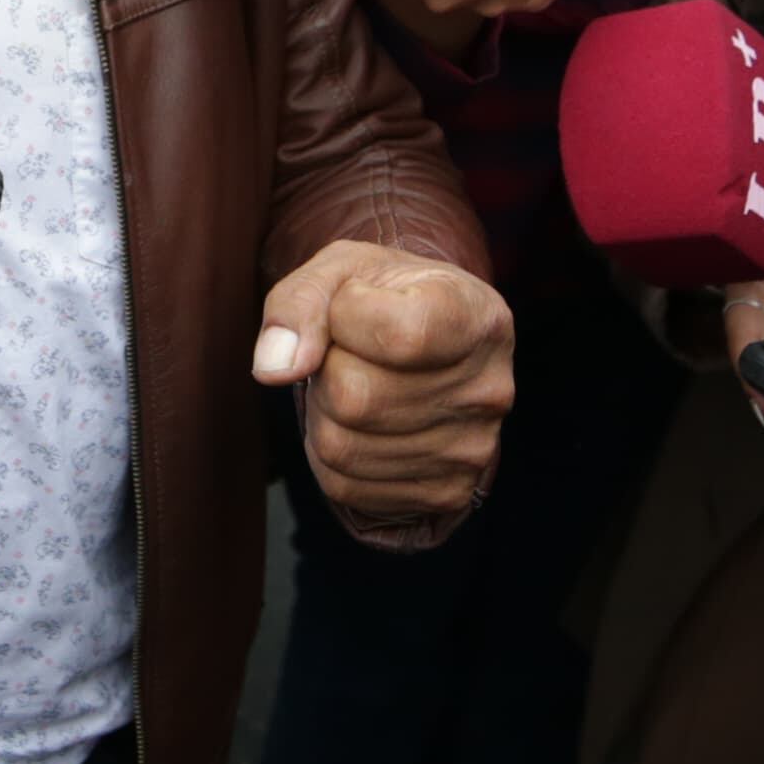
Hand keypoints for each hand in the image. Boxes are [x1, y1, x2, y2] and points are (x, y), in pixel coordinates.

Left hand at [255, 241, 515, 529]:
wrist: (425, 349)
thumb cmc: (382, 300)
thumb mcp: (341, 271)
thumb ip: (300, 303)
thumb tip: (275, 368)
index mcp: (476, 316)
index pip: (400, 336)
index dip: (347, 317)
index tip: (353, 304)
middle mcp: (488, 388)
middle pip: (357, 398)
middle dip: (327, 371)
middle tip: (348, 353)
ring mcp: (471, 449)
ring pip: (341, 447)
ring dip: (325, 414)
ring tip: (355, 385)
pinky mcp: (446, 492)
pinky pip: (346, 485)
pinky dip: (331, 456)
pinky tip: (360, 424)